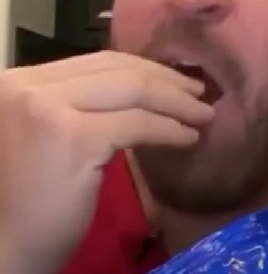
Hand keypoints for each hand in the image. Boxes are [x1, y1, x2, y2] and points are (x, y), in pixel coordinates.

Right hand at [0, 51, 212, 272]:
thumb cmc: (31, 196)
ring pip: (133, 91)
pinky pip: (137, 124)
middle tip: (199, 91)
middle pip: (117, 70)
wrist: (6, 252)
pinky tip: (188, 137)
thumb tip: (147, 83)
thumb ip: (84, 101)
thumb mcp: (54, 130)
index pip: (98, 61)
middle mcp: (27, 85)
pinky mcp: (72, 139)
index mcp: (21, 80)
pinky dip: (169, 129)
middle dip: (166, 80)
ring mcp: (47, 109)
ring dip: (177, 102)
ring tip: (204, 113)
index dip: (144, 68)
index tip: (176, 79)